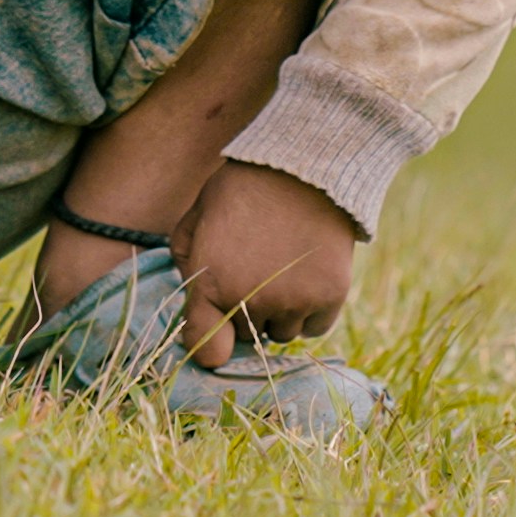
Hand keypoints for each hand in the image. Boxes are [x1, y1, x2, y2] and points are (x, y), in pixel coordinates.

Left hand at [174, 160, 356, 352]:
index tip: (217, 331)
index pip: (208, 350)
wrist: (303, 167)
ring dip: (280, 313)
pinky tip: (306, 277)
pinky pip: (314, 328)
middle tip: (256, 272)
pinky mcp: (329, 297)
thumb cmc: (244, 189)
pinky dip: (310, 311)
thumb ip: (186, 264)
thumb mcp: (196, 217)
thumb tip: (194, 305)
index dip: (211, 344)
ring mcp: (293, 302)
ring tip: (283, 270)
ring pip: (282, 334)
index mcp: (212, 284)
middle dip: (247, 313)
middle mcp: (251, 301)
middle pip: (247, 338)